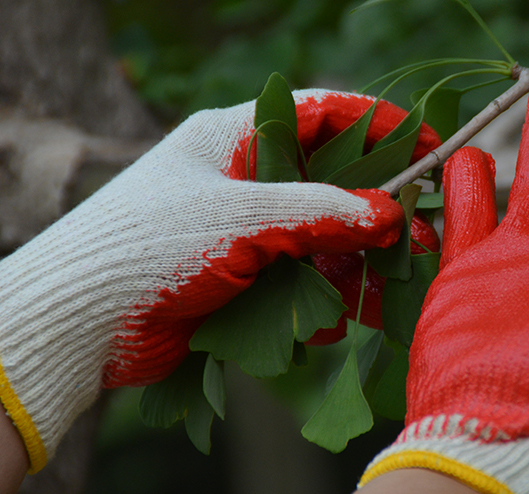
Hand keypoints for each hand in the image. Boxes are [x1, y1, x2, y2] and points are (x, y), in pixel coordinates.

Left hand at [0, 90, 438, 471]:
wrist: (80, 323)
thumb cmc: (149, 247)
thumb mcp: (242, 218)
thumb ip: (319, 213)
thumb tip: (389, 213)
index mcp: (234, 137)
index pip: (323, 115)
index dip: (380, 126)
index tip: (429, 145)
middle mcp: (243, 178)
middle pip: (331, 183)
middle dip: (378, 213)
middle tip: (422, 237)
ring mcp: (244, 230)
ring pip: (321, 239)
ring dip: (356, 266)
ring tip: (389, 291)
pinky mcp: (242, 277)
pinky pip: (300, 281)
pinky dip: (322, 301)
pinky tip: (335, 322)